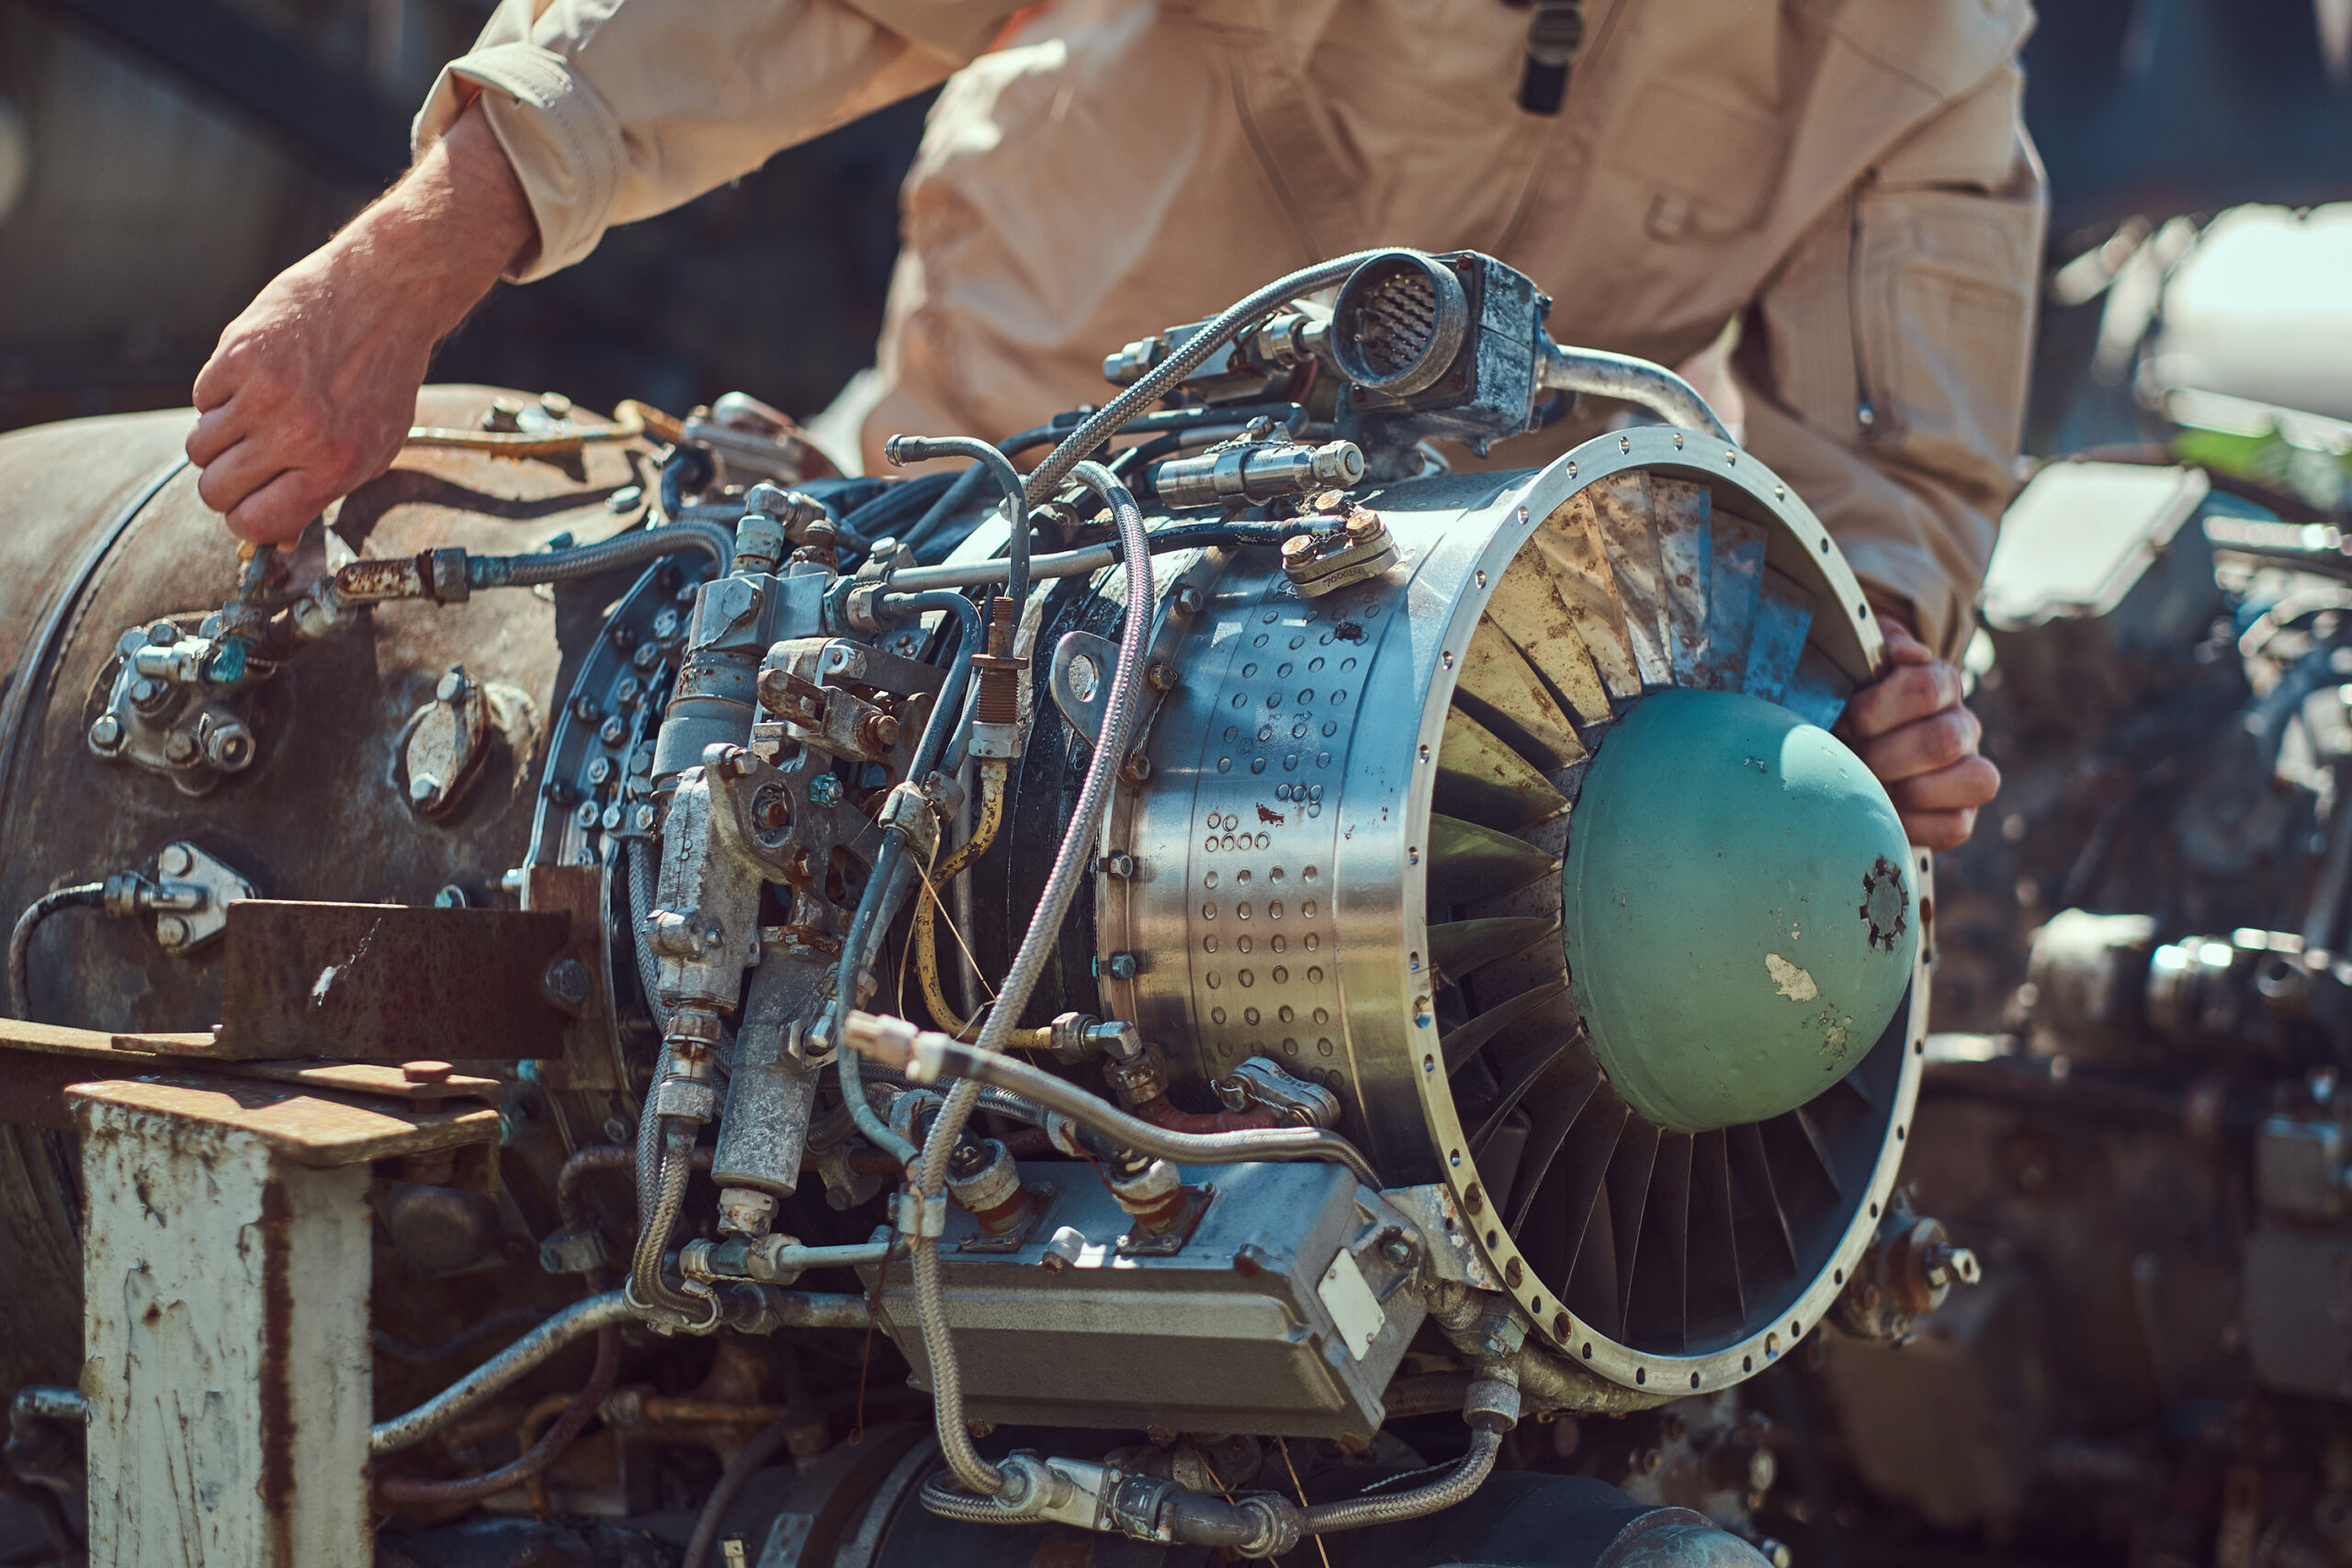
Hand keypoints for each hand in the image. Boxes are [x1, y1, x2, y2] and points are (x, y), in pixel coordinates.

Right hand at [186, 105, 533, 544]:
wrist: (382, 297)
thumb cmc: (380, 378)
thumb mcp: (373, 447)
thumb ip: (323, 493)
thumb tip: (275, 539)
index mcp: (335, 466)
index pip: (257, 522)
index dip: (244, 522)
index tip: (247, 508)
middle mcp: (298, 434)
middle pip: (216, 490)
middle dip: (224, 485)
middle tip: (244, 463)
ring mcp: (264, 393)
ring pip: (199, 447)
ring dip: (219, 439)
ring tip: (256, 416)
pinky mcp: (238, 353)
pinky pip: (199, 399)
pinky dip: (217, 395)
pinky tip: (255, 378)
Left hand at [1837, 614, 1999, 851]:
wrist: (1842, 742)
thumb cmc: (1845, 700)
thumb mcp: (1853, 664)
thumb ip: (1878, 646)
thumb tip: (1910, 655)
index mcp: (1941, 683)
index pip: (1927, 688)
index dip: (1877, 709)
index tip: (1844, 719)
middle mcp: (1964, 725)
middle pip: (1943, 741)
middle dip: (1882, 755)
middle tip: (1852, 757)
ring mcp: (1970, 771)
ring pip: (1974, 781)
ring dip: (1905, 788)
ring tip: (1868, 784)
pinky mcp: (1962, 816)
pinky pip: (1957, 826)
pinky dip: (1914, 825)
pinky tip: (1882, 813)